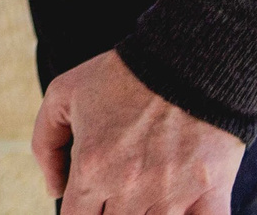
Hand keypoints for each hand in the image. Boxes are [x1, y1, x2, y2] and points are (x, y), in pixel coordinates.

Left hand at [32, 50, 244, 214]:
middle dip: (109, 213)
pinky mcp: (211, 193)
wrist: (187, 58)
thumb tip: (52, 189)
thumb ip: (45, 143)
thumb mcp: (63, 94)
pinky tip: (180, 210)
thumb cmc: (122, 75)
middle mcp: (130, 189)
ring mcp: (172, 195)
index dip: (77, 213)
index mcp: (92, 169)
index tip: (86, 202)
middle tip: (115, 191)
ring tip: (143, 193)